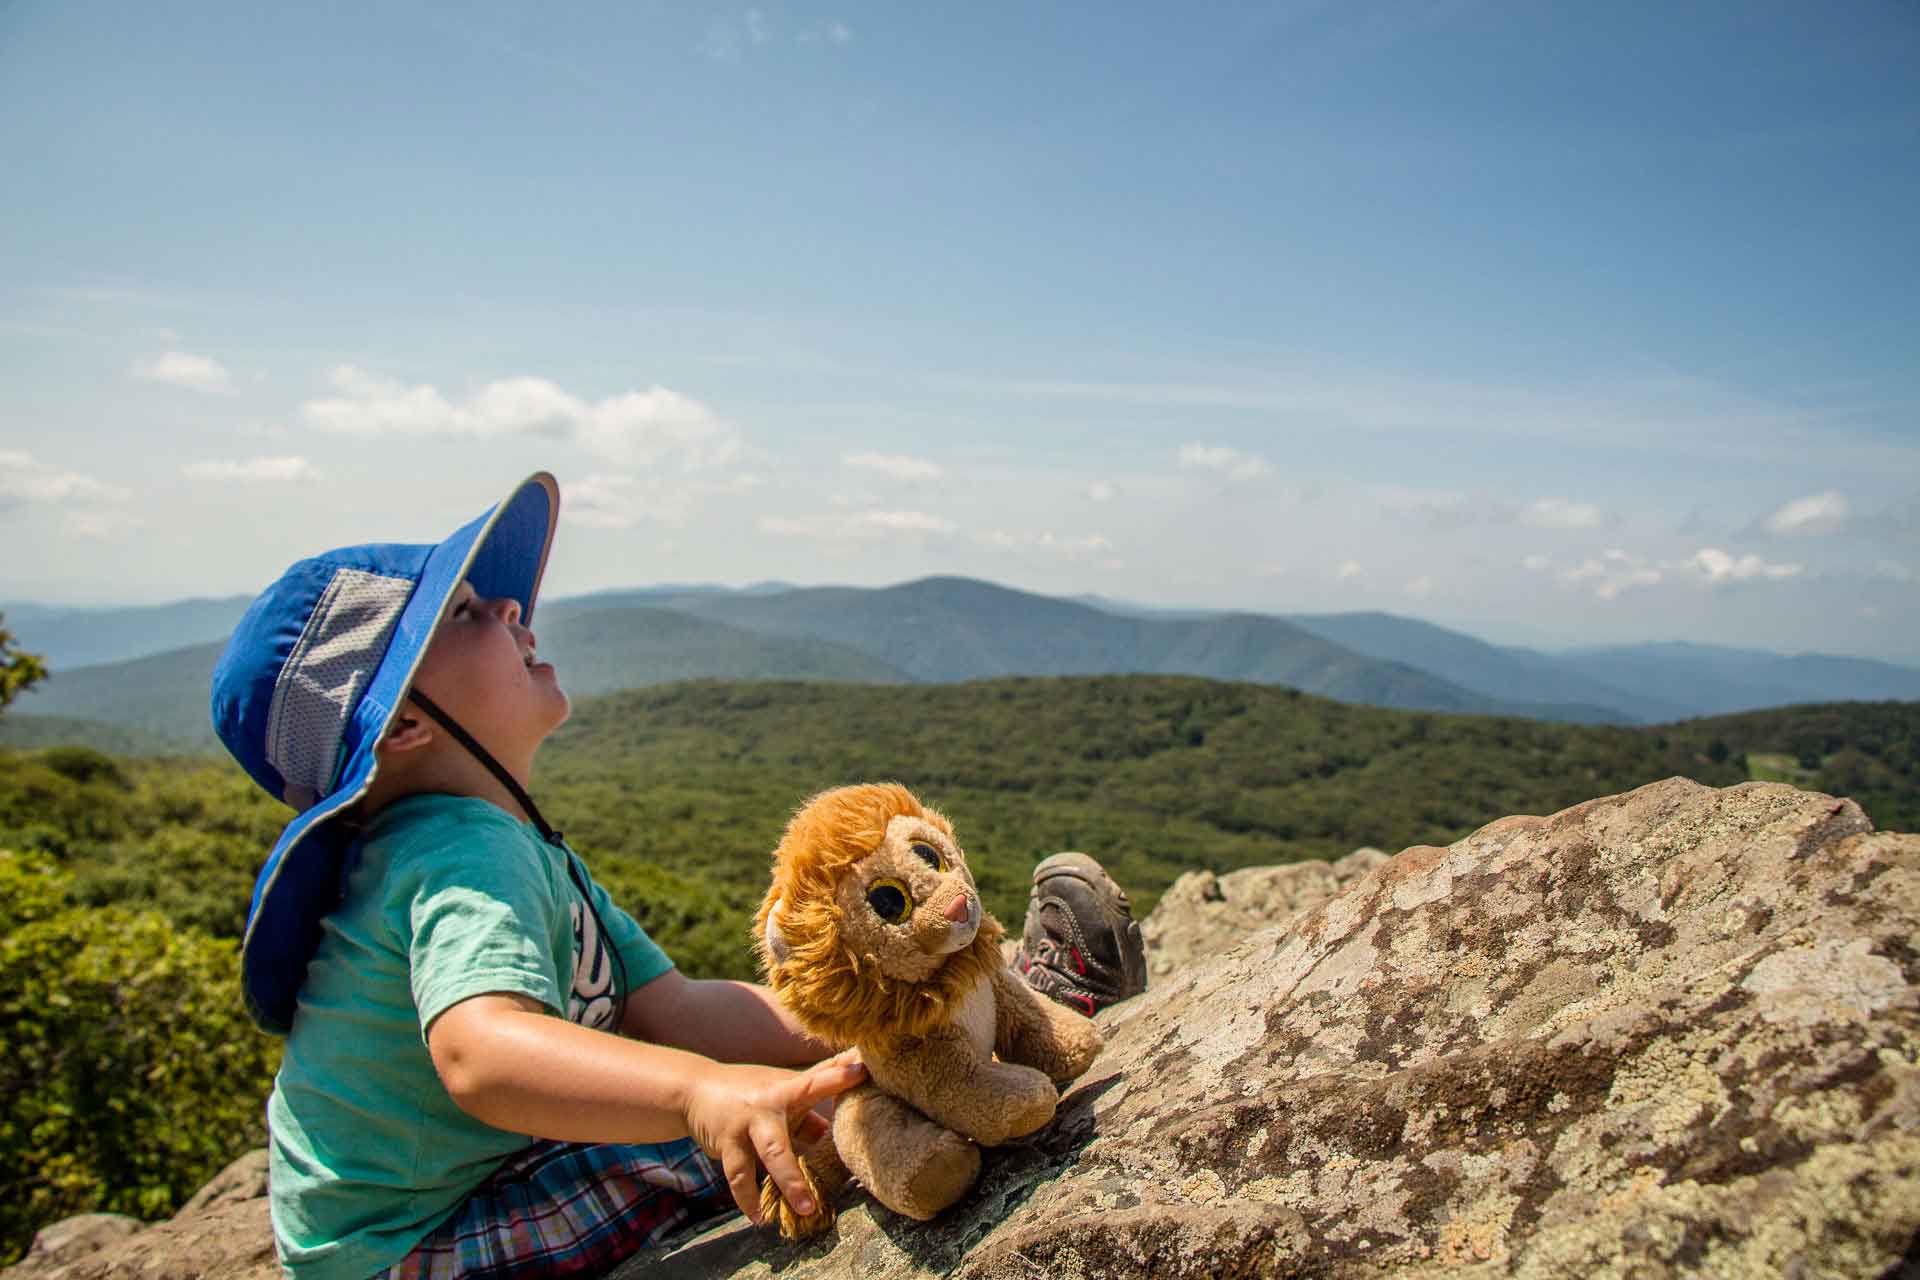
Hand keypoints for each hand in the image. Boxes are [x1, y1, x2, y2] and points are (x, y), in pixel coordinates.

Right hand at [684, 1048, 864, 1223]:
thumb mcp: (781, 1090)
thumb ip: (812, 1104)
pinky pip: (740, 1175)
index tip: (864, 1069)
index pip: (819, 1078)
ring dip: (790, 1182)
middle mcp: (770, 1100)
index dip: (841, 1074)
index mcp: (789, 1087)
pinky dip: (749, 1198)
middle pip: (800, 1114)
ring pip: (773, 1152)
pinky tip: (759, 1218)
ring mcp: (748, 1122)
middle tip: (846, 1142)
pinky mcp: (728, 1142)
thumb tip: (841, 1124)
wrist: (695, 1089)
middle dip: (830, 1117)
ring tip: (807, 1209)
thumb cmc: (751, 1091)